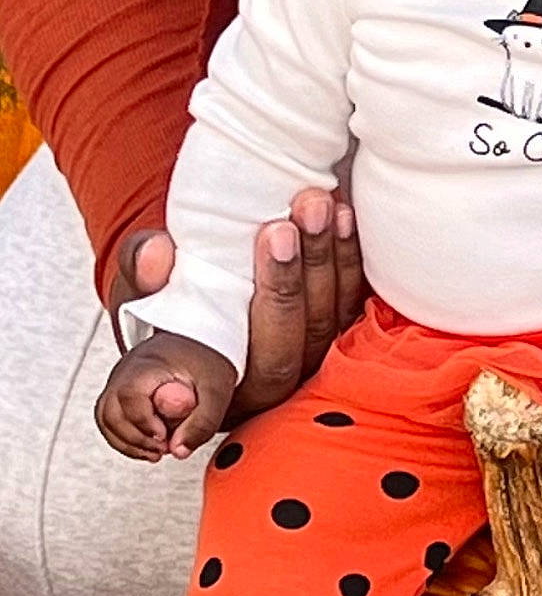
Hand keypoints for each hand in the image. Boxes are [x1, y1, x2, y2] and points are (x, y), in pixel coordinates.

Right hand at [96, 331, 236, 460]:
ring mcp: (120, 382)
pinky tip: (148, 446)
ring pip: (106, 419)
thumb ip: (202, 422)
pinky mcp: (122, 393)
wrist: (201, 341)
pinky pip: (111, 420)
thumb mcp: (216, 390)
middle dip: (134, 438)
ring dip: (127, 443)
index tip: (164, 436)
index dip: (143, 423)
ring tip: (156, 452)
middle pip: (110, 412)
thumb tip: (179, 450)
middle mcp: (126, 371)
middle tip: (163, 448)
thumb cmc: (207, 359)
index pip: (129, 396)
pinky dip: (125, 439)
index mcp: (147, 364)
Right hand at [109, 189, 365, 425]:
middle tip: (305, 208)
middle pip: (306, 334)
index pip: (266, 356)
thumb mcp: (138, 295)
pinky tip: (344, 216)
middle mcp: (274, 387)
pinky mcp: (327, 340)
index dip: (278, 294)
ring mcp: (306, 366)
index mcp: (227, 391)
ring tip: (324, 204)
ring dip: (333, 256)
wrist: (182, 311)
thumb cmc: (160, 310)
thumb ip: (140, 274)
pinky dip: (349, 260)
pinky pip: (349, 306)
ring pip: (332, 319)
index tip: (273, 233)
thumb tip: (155, 252)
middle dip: (309, 265)